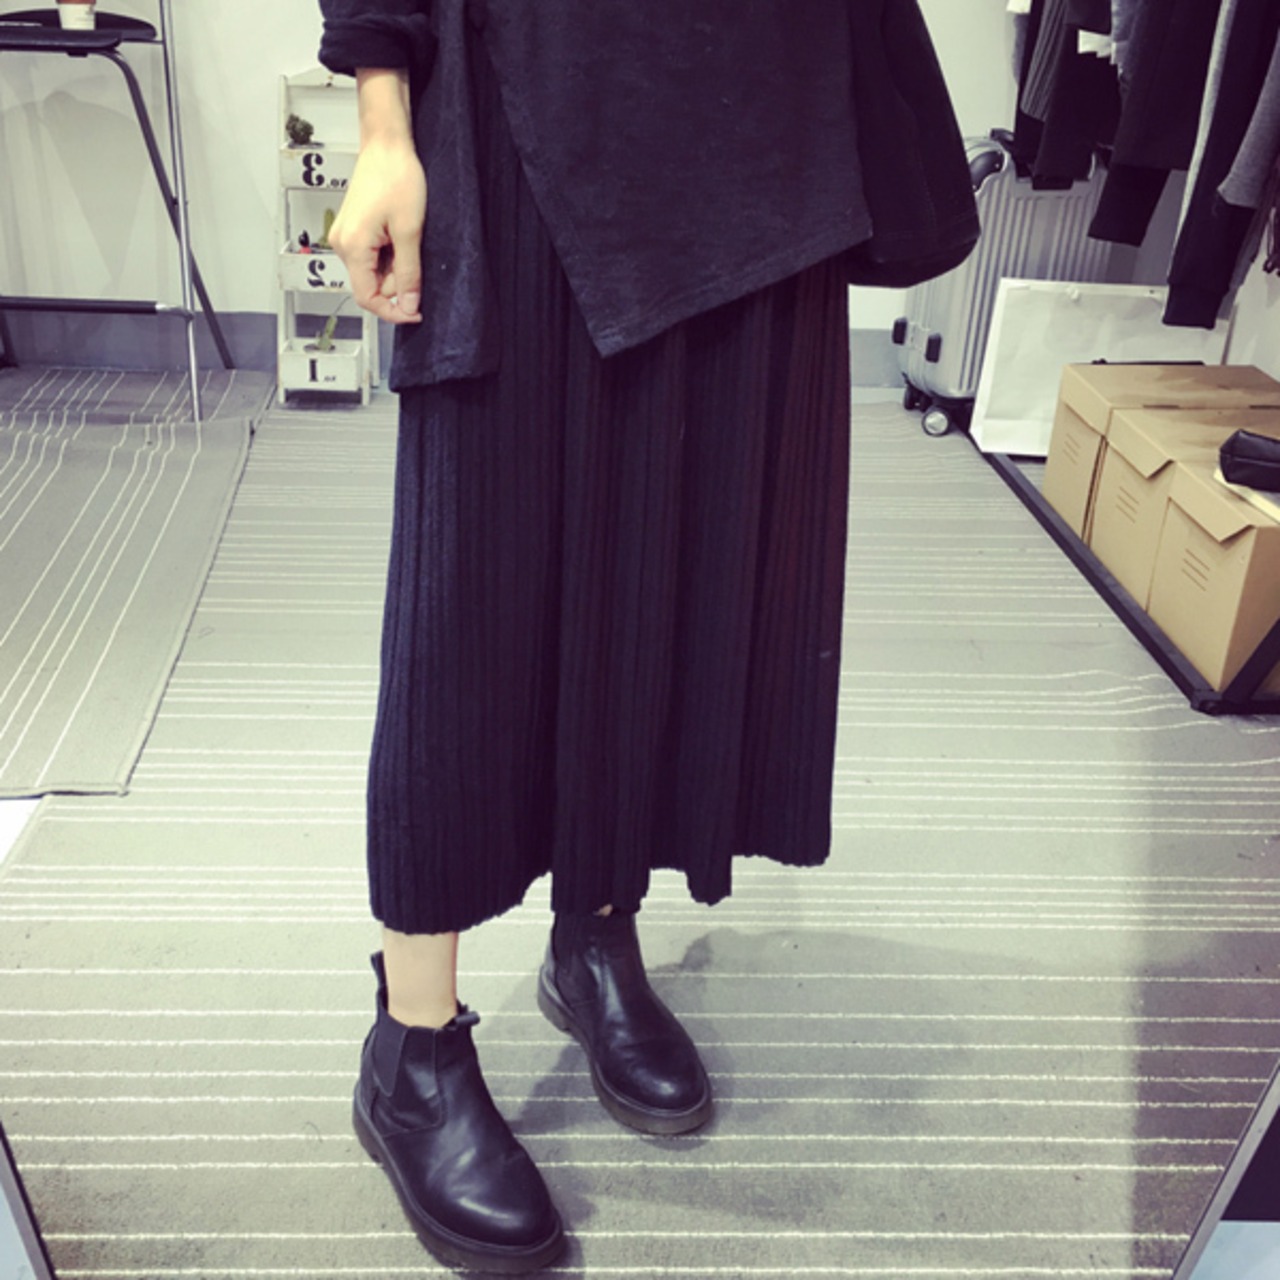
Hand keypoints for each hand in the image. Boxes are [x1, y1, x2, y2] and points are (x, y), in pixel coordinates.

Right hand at [329, 136, 426, 324]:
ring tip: (408, 240)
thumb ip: (408, 273)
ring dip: (395, 267)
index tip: (414, 312)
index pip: (366, 298)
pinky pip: (372, 257)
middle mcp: (342, 244)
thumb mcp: (410, 231)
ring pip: (373, 272)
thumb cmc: (396, 177)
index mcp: (352, 247)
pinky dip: (389, 256)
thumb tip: (407, 305)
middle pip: (371, 286)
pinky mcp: (352, 230)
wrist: (386, 145)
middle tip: (417, 259)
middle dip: (397, 283)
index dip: (392, 311)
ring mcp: (345, 236)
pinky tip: (400, 236)